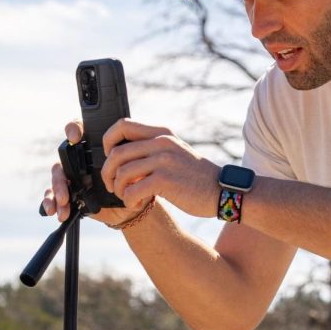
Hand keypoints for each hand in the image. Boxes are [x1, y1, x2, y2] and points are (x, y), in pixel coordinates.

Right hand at [41, 121, 132, 226]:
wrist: (131, 207)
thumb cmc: (133, 183)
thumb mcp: (135, 169)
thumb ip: (131, 162)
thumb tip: (126, 161)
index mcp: (94, 149)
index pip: (78, 131)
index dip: (73, 129)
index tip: (76, 137)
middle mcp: (79, 160)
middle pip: (62, 159)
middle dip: (62, 172)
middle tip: (67, 182)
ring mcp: (72, 177)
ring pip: (57, 178)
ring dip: (57, 190)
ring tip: (64, 201)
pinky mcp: (68, 194)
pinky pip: (53, 195)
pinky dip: (51, 202)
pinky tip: (56, 211)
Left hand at [100, 119, 218, 218]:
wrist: (222, 191)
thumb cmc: (196, 177)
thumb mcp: (175, 153)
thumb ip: (153, 149)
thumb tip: (124, 156)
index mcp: (162, 134)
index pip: (122, 125)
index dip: (108, 141)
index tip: (110, 158)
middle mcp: (162, 143)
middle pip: (117, 152)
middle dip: (107, 173)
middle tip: (112, 185)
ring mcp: (164, 161)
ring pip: (122, 172)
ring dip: (118, 189)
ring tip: (126, 197)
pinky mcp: (165, 180)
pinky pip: (133, 190)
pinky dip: (129, 200)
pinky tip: (136, 204)